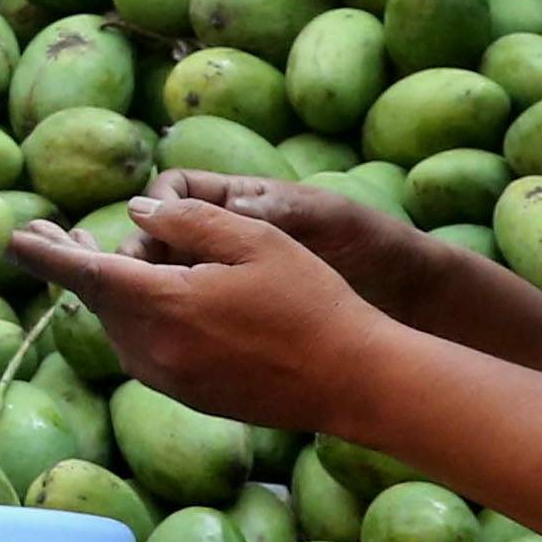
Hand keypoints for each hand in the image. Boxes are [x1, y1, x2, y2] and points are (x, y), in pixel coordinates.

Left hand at [7, 196, 381, 429]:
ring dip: (109, 292)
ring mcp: (171, 380)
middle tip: (51, 232)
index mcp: (166, 307)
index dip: (44, 254)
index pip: (86, 275)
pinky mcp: (189, 396)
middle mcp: (156, 351)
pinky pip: (143, 351)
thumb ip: (187, 224)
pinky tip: (149, 299)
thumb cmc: (312, 302)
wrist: (353, 380)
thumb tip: (132, 216)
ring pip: (119, 327)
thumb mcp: (255, 240)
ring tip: (102, 256)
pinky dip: (134, 319)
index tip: (11, 235)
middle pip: (99, 301)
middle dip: (76, 265)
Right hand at [132, 169, 438, 316]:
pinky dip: (175, 328)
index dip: (152, 214)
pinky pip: (189, 319)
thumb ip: (255, 209)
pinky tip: (173, 345)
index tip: (151, 240)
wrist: (407, 293)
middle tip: (134, 288)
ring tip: (144, 320)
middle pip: (157, 244)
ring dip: (150, 298)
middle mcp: (226, 240)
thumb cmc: (367, 244)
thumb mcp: (316, 218)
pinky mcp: (236, 319)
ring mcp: (229, 282)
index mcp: (239, 203)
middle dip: (139, 262)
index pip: (171, 196)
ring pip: (166, 285)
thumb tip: (173, 205)